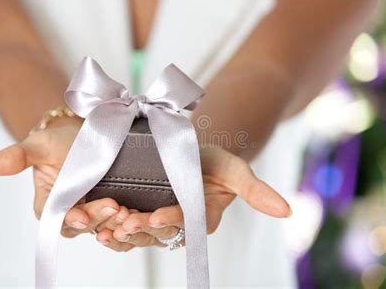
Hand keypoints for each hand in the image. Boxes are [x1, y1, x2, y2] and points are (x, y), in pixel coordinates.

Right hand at [0, 117, 120, 236]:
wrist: (82, 133)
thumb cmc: (56, 141)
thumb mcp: (38, 144)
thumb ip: (16, 156)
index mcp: (49, 203)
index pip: (56, 217)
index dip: (68, 218)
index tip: (81, 216)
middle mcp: (70, 211)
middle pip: (84, 224)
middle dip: (99, 218)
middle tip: (115, 208)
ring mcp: (93, 210)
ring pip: (103, 225)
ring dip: (116, 222)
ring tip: (127, 212)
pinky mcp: (112, 206)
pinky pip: (118, 219)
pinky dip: (127, 220)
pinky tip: (137, 214)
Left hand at [95, 145, 291, 251]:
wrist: (186, 150)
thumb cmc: (213, 160)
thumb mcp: (234, 169)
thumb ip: (256, 191)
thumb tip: (289, 212)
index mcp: (201, 218)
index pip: (188, 224)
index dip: (173, 221)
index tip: (157, 216)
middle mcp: (177, 225)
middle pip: (159, 234)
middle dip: (142, 230)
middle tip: (126, 222)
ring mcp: (154, 221)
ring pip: (138, 235)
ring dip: (122, 234)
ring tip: (107, 228)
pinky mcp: (135, 214)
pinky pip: (123, 229)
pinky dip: (110, 229)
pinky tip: (97, 226)